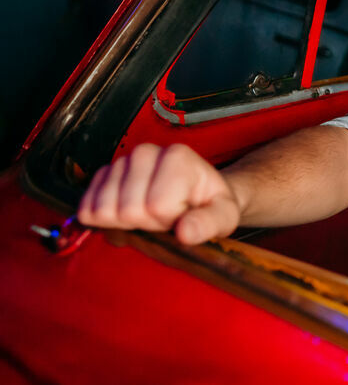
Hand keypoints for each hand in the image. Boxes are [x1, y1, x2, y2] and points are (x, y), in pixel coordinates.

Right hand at [78, 143, 242, 244]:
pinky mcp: (102, 175)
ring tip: (151, 213)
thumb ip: (209, 224)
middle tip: (167, 216)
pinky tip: (127, 213)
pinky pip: (87, 207)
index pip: (156, 206)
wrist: (196, 194)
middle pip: (128, 209)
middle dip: (148, 223)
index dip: (168, 220)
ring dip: (126, 222)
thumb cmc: (210, 204)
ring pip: (104, 209)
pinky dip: (105, 219)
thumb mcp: (224, 217)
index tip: (182, 214)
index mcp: (178, 157)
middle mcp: (146, 152)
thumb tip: (185, 232)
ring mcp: (121, 162)